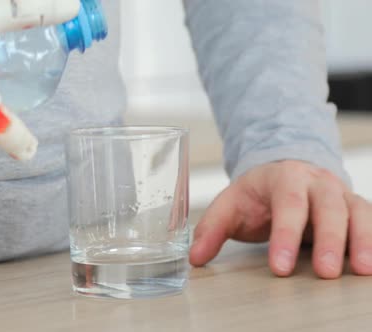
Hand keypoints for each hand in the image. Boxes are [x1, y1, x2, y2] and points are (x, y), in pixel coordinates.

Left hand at [190, 160, 371, 278]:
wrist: (283, 170)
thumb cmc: (256, 193)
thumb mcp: (229, 205)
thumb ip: (212, 229)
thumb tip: (196, 257)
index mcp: (283, 176)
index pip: (286, 203)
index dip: (284, 235)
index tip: (280, 267)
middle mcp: (316, 182)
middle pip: (327, 206)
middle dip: (328, 240)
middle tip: (325, 272)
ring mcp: (339, 193)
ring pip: (356, 212)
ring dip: (360, 241)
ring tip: (360, 270)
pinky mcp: (354, 207)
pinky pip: (369, 221)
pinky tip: (369, 263)